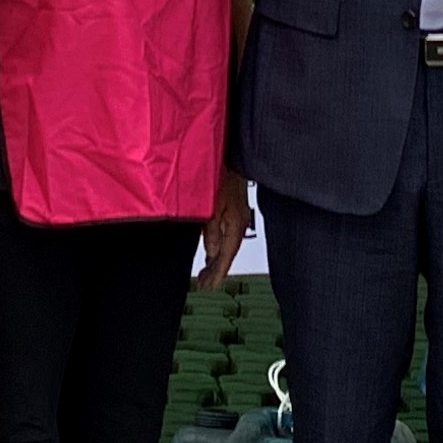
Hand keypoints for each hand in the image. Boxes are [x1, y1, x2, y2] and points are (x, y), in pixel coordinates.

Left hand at [200, 168, 254, 285]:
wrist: (231, 157)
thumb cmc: (223, 175)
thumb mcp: (213, 207)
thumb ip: (213, 231)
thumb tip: (212, 253)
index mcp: (235, 224)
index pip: (227, 256)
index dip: (217, 272)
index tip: (208, 285)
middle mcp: (238, 222)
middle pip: (228, 253)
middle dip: (216, 270)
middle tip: (204, 284)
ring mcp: (236, 216)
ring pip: (227, 245)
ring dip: (216, 260)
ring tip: (206, 273)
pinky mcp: (232, 209)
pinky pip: (226, 234)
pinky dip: (218, 246)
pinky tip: (212, 250)